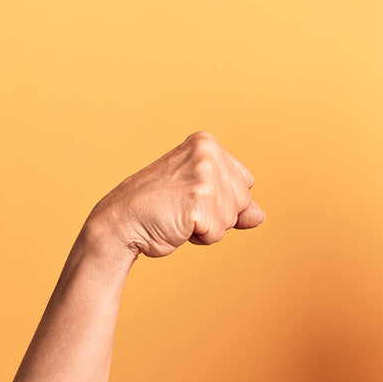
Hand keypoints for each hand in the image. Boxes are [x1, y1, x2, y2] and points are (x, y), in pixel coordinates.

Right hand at [87, 132, 264, 258]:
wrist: (121, 221)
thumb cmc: (159, 208)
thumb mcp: (201, 197)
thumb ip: (234, 203)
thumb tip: (260, 216)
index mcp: (207, 143)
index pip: (245, 182)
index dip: (223, 199)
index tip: (191, 194)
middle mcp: (208, 153)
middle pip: (244, 200)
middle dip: (219, 214)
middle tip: (183, 207)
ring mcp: (204, 175)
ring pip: (233, 218)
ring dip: (209, 227)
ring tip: (180, 215)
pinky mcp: (200, 200)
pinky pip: (218, 233)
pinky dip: (201, 238)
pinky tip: (177, 225)